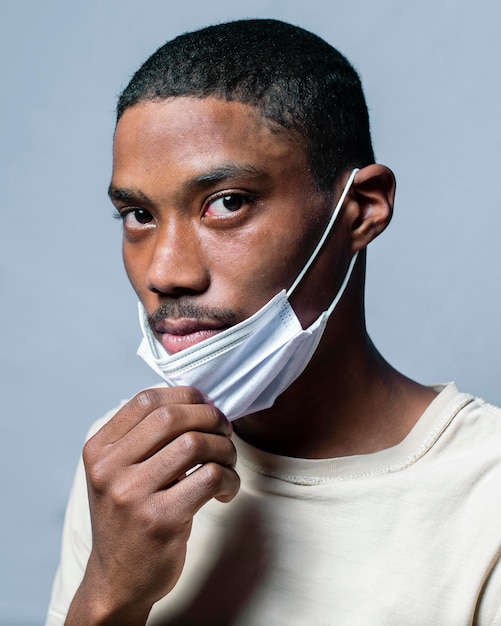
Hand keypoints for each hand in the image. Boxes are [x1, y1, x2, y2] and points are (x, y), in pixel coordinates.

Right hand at [66, 386, 238, 624]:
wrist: (118, 580)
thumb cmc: (128, 518)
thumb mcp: (118, 473)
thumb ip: (144, 437)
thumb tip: (197, 400)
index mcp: (99, 451)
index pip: (147, 400)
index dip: (185, 395)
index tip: (206, 405)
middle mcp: (110, 469)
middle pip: (172, 416)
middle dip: (210, 417)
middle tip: (225, 431)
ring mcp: (133, 495)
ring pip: (195, 443)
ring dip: (224, 448)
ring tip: (227, 462)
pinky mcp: (161, 520)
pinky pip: (210, 477)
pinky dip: (229, 477)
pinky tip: (226, 489)